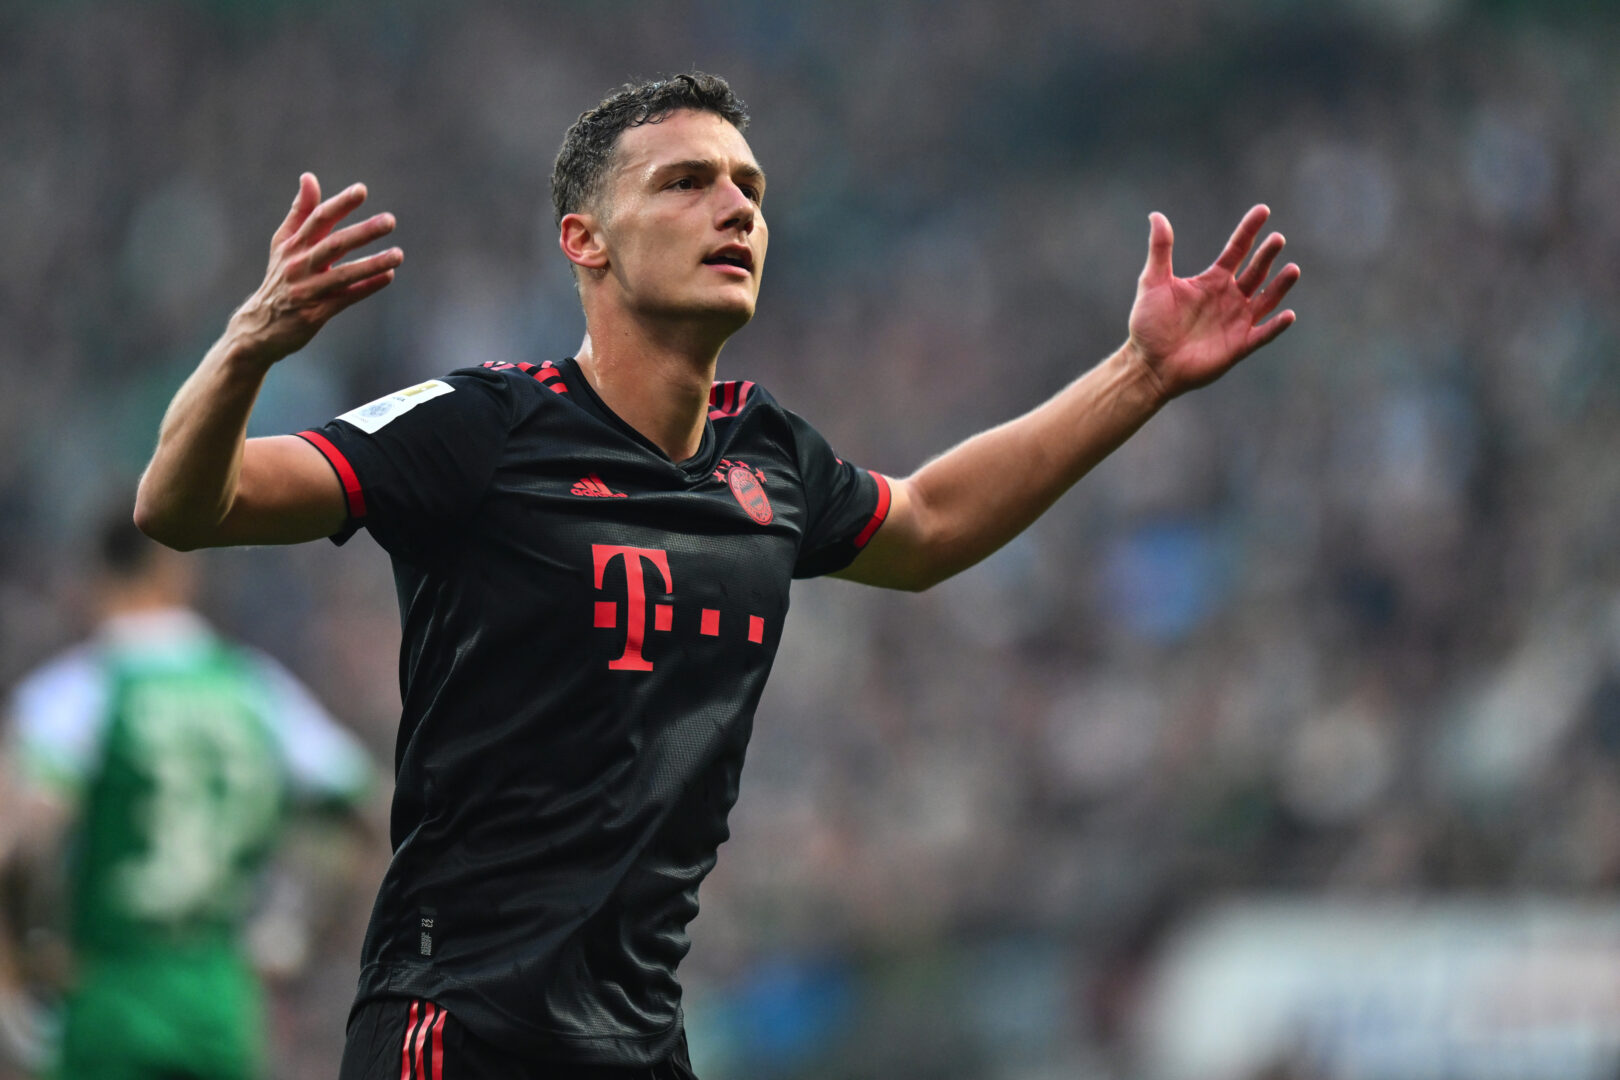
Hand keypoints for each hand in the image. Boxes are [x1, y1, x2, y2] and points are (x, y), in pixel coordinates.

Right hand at [226, 173, 402, 363]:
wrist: (259, 327)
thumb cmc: (280, 279)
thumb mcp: (283, 244)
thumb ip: (300, 212)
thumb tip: (309, 177)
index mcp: (292, 245)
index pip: (318, 219)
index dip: (340, 204)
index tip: (362, 190)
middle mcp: (299, 265)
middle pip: (334, 244)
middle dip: (363, 232)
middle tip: (390, 220)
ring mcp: (307, 290)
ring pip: (343, 273)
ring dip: (372, 264)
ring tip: (399, 254)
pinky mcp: (315, 313)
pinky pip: (346, 297)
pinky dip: (367, 287)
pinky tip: (388, 276)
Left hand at [1125, 205, 1298, 400]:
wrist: (1148, 363)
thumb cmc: (1149, 324)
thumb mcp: (1152, 282)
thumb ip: (1160, 250)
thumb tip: (1156, 216)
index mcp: (1212, 281)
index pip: (1237, 249)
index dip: (1249, 230)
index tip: (1263, 210)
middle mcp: (1229, 298)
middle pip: (1256, 271)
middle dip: (1267, 255)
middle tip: (1277, 239)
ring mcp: (1236, 321)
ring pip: (1266, 300)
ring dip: (1280, 286)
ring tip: (1293, 270)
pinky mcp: (1239, 346)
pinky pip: (1263, 334)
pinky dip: (1276, 326)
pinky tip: (1288, 315)